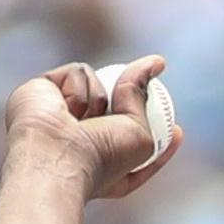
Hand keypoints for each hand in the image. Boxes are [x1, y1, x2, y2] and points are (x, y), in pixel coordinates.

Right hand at [1, 55, 184, 200]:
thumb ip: (142, 98)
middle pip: (113, 106)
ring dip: (100, 98)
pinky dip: (79, 88)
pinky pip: (76, 73)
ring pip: (96, 82)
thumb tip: (155, 63)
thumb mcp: (140, 135)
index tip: (180, 131)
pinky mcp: (43, 89)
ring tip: (84, 121)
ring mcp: (59, 111)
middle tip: (150, 95)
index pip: (133, 143)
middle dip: (130, 100)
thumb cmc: (100, 156)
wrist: (55, 155)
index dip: (156, 132)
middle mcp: (78, 136)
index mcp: (102, 160)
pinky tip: (66, 109)